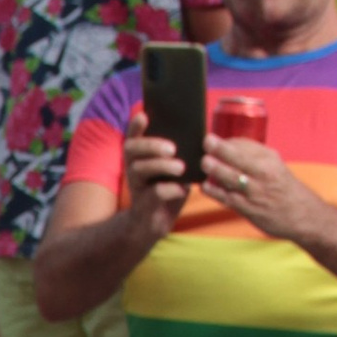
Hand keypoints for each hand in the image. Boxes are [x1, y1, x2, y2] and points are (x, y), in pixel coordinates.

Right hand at [120, 119, 195, 247]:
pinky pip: (155, 192)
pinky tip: (183, 189)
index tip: (144, 115)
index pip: (132, 135)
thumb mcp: (170, 168)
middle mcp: (132, 166)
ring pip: (141, 169)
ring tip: (180, 167)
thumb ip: (178, 153)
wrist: (153, 221)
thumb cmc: (166, 188)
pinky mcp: (144, 202)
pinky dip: (171, 189)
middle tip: (171, 148)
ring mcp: (136, 184)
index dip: (135, 125)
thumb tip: (203, 136)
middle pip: (132, 148)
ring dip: (162, 166)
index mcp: (139, 155)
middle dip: (151, 145)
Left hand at [194, 131, 325, 244]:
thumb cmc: (284, 188)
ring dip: (216, 169)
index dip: (227, 141)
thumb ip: (253, 157)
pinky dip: (215, 192)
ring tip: (204, 162)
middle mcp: (264, 173)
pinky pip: (228, 198)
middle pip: (239, 158)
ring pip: (232, 178)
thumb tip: (227, 146)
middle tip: (206, 142)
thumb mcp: (274, 166)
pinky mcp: (249, 209)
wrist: (302, 215)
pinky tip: (205, 186)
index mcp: (270, 160)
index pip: (246, 145)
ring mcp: (255, 192)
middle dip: (221, 149)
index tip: (213, 139)